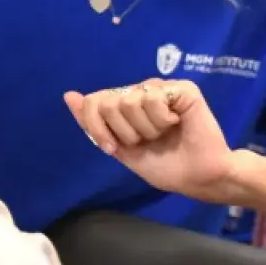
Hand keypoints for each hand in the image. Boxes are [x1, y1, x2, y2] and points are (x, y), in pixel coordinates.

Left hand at [65, 80, 236, 203]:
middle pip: (108, 103)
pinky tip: (177, 124)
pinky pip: (153, 98)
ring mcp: (161, 88)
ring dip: (145, 129)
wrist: (197, 177)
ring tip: (163, 134)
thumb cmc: (162, 165)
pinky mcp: (182, 88)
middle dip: (124, 132)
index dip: (97, 128)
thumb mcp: (119, 148)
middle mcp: (141, 91)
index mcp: (124, 104)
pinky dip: (161, 120)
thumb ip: (94, 124)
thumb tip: (68, 95)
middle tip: (146, 141)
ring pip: (129, 101)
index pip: (93, 102)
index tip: (114, 148)